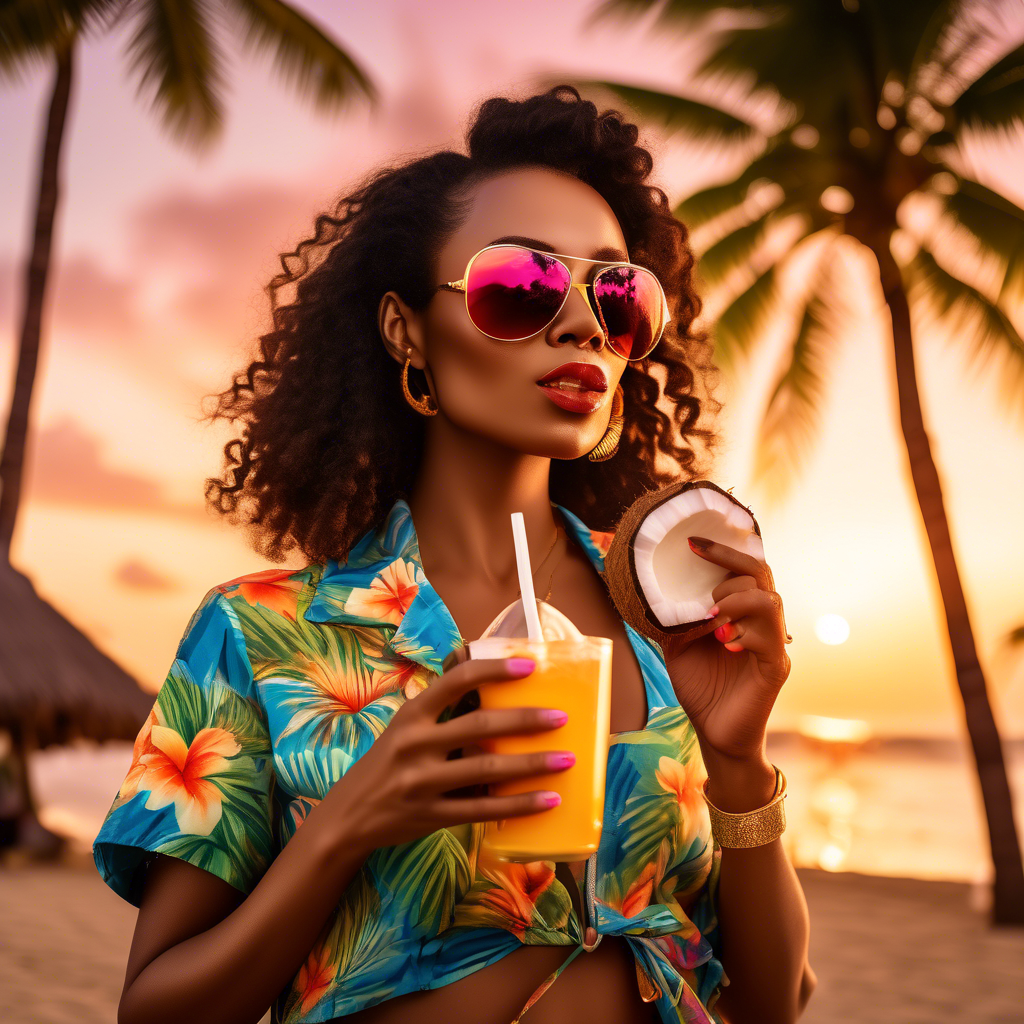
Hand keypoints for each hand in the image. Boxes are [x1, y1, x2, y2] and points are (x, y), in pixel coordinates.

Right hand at [330, 653, 572, 852]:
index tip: (531, 666)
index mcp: (412, 714)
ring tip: (566, 759)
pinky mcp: (432, 816)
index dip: (494, 670)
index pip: (457, 680)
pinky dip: (519, 805)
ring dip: (532, 764)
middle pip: (480, 727)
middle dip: (526, 720)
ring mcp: (423, 782)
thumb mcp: (405, 725)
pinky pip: (484, 810)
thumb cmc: (388, 761)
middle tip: (562, 716)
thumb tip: (481, 665)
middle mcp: (415, 744)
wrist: (348, 816)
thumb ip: (441, 703)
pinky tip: (549, 800)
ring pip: (487, 770)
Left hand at [660, 536, 790, 765]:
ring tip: (713, 620)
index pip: (744, 567)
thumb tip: (649, 589)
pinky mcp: (776, 668)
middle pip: (761, 574)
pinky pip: (770, 639)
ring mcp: (774, 644)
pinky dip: (744, 634)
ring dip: (736, 602)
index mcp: (742, 610)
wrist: (714, 733)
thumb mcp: (678, 645)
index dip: (723, 550)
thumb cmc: (701, 687)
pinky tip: (724, 643)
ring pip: (770, 601)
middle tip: (705, 599)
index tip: (691, 543)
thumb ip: (674, 617)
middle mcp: (763, 621)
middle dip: (728, 572)